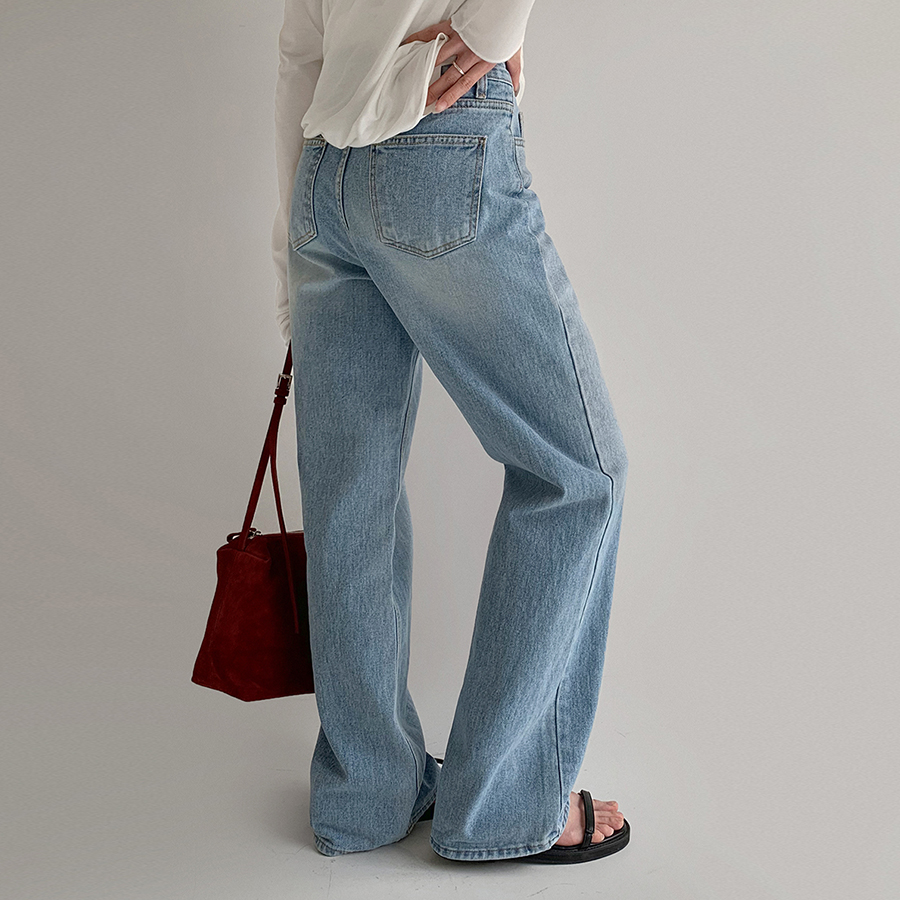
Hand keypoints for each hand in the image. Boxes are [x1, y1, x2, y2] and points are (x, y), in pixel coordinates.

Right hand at [401, 18, 521, 111]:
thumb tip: (516, 88)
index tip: (439, 107)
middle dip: (433, 90)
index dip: (450, 96)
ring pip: (437, 57)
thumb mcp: (514, 53)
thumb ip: (514, 72)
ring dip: (424, 70)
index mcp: (482, 62)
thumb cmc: (509, 28)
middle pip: (447, 75)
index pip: (462, 84)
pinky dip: (420, 40)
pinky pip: (432, 33)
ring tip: (413, 80)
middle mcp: (468, 53)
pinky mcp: (453, 26)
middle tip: (422, 101)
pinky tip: (410, 46)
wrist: (505, 6)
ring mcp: (458, 39)